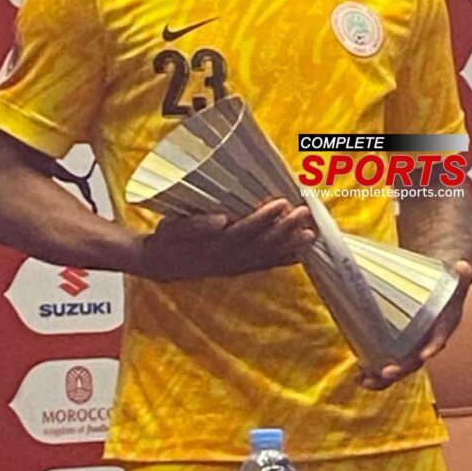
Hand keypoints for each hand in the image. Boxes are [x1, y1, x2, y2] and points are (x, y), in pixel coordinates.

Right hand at [137, 199, 316, 281]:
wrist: (161, 264)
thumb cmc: (167, 238)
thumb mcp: (171, 228)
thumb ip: (194, 225)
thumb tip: (220, 219)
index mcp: (212, 245)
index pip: (243, 230)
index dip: (264, 218)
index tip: (282, 201)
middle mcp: (227, 258)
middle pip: (261, 245)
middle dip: (285, 228)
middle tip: (304, 212)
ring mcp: (235, 266)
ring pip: (267, 256)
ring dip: (290, 245)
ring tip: (310, 233)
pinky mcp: (238, 269)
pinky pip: (265, 265)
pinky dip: (284, 259)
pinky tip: (301, 253)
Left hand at [358, 259, 471, 391]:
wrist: (436, 293)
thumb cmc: (445, 288)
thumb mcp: (455, 281)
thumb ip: (462, 276)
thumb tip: (464, 266)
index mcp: (441, 329)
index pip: (438, 340)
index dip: (432, 347)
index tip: (424, 354)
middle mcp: (426, 344)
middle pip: (414, 361)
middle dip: (401, 369)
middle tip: (386, 372)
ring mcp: (411, 349)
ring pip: (398, 368)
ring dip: (382, 378)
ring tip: (363, 380)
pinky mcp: (397, 349)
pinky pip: (386, 364)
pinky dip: (373, 372)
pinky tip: (358, 375)